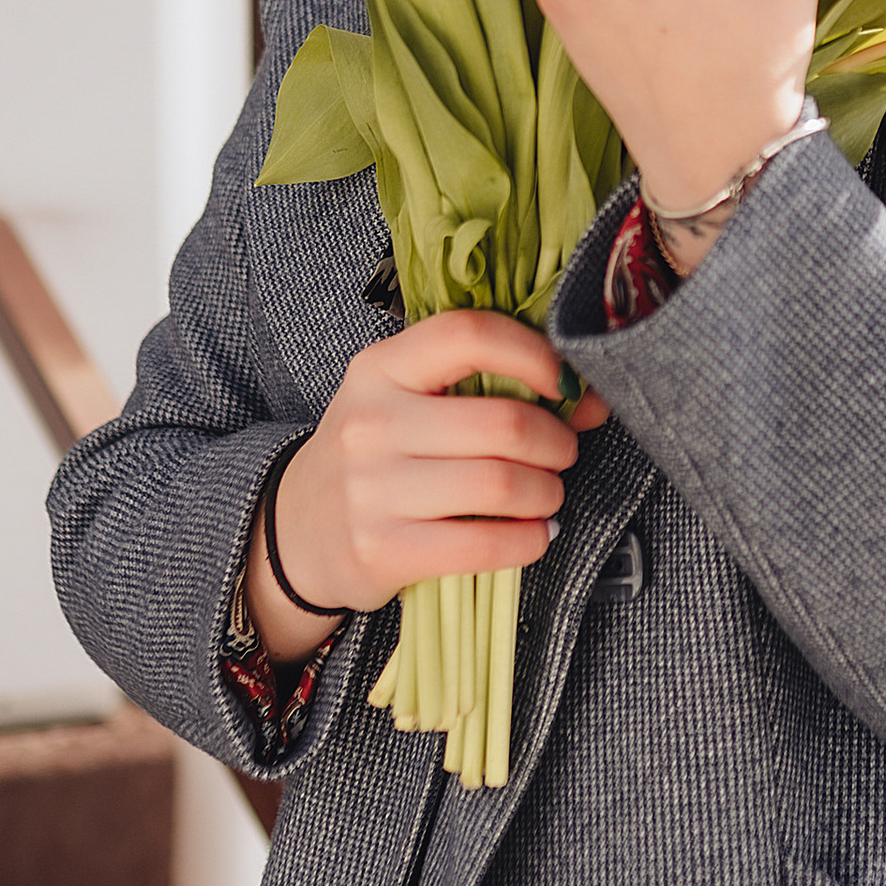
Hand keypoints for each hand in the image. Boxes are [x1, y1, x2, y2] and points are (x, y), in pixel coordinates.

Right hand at [248, 309, 607, 661]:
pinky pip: (485, 544)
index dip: (533, 353)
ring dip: (547, 493)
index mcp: (380, 369)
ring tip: (545, 496)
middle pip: (504, 423)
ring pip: (502, 483)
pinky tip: (531, 535)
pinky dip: (528, 541)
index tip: (560, 382)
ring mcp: (372, 489)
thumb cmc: (374, 457)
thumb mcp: (410, 405)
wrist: (295, 530)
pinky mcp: (381, 549)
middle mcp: (372, 423)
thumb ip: (491, 391)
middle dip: (556, 443)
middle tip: (560, 454)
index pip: (469, 335)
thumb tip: (590, 400)